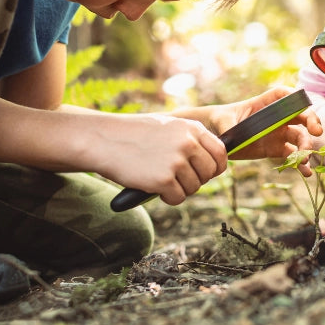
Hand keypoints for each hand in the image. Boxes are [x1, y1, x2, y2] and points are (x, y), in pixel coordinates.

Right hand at [87, 113, 228, 205]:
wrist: (104, 140)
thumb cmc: (133, 133)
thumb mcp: (168, 126)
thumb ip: (190, 138)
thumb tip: (212, 159)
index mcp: (192, 128)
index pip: (220, 152)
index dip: (215, 166)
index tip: (205, 173)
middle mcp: (188, 144)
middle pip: (209, 173)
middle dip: (197, 180)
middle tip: (179, 179)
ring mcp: (176, 162)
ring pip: (194, 187)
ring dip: (180, 189)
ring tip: (162, 180)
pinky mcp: (163, 180)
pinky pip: (178, 198)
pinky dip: (168, 198)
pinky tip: (155, 188)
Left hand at [205, 86, 322, 175]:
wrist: (218, 136)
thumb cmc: (221, 120)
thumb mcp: (222, 121)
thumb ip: (227, 124)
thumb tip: (229, 132)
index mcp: (265, 103)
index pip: (284, 95)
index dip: (296, 97)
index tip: (305, 104)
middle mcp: (277, 117)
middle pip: (300, 115)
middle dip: (311, 121)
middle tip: (316, 132)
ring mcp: (279, 133)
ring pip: (299, 137)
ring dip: (306, 146)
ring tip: (305, 159)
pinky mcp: (277, 149)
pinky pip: (292, 156)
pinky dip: (300, 164)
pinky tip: (306, 173)